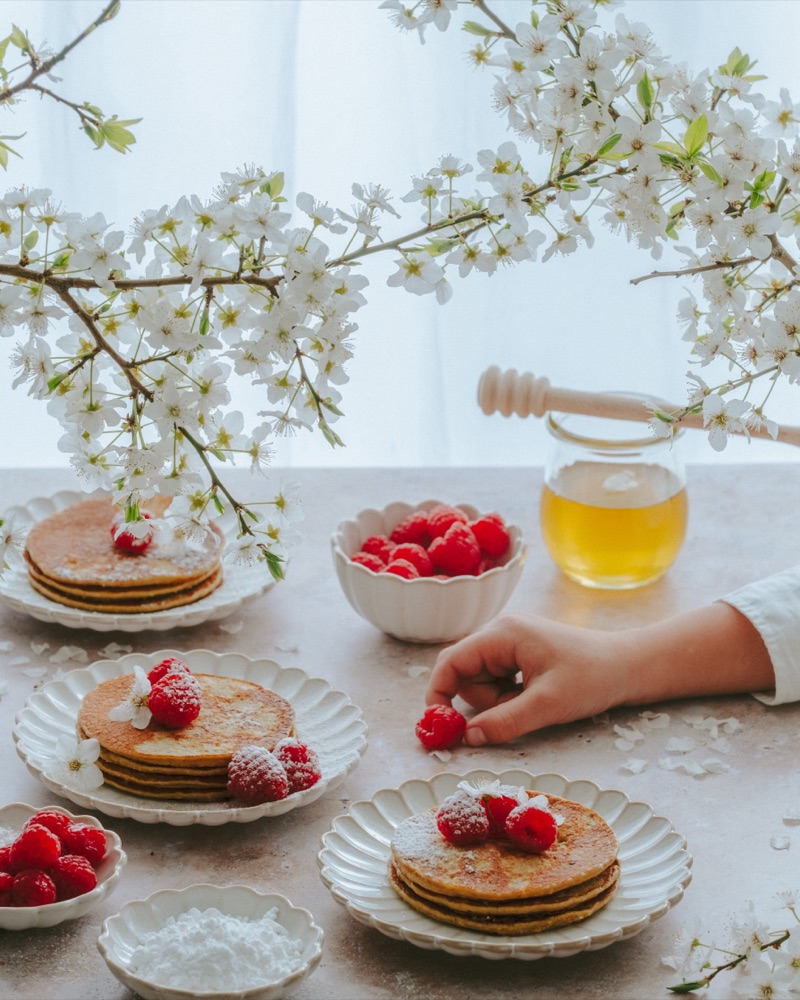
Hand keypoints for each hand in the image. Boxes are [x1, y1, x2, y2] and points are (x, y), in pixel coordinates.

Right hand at [425, 612, 630, 745]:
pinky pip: (495, 678)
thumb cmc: (591, 679)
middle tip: (514, 712)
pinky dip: (508, 694)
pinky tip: (535, 695)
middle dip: (482, 700)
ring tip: (533, 702)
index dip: (438, 693)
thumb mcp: (547, 706)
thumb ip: (504, 722)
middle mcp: (500, 630)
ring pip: (479, 679)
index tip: (440, 726)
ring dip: (497, 700)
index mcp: (502, 633)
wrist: (627, 666)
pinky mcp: (518, 652)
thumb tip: (467, 738)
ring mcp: (509, 639)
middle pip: (464, 672)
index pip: (450, 661)